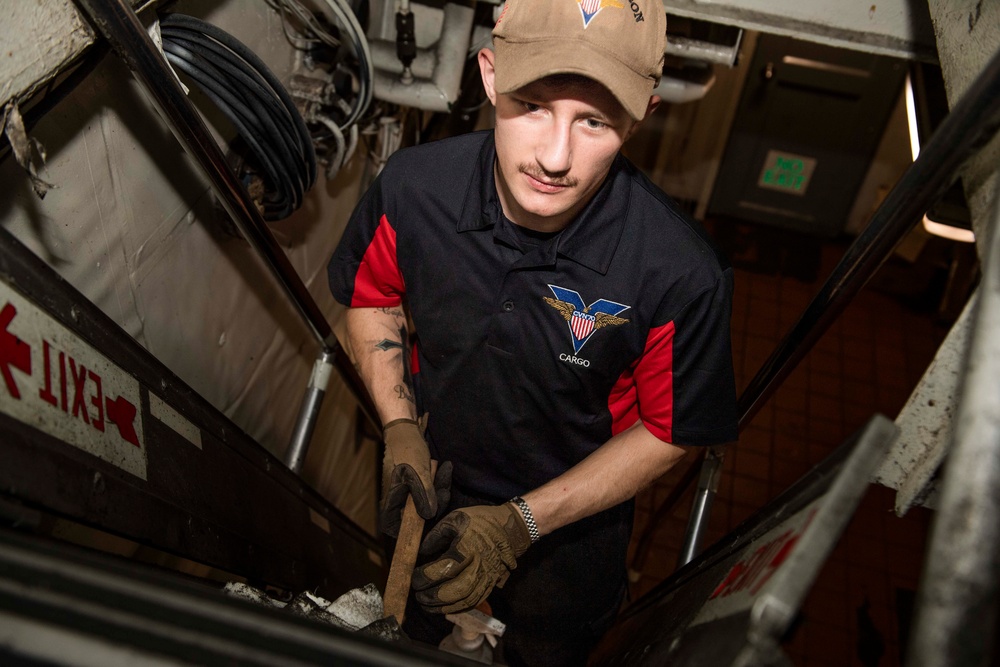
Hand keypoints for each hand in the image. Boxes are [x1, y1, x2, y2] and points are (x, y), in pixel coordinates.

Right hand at [380, 418, 450, 536]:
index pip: (393, 526)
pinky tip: (445, 468)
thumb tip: (429, 515)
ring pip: (426, 501)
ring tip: (444, 470)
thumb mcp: (417, 472)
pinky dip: (438, 481)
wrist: (406, 427)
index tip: (426, 526)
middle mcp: (398, 498)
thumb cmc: (407, 448)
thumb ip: (423, 494)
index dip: (408, 531)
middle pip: (417, 514)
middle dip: (435, 503)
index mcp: (391, 498)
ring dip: (439, 489)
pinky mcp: (416, 482)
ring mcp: (407, 490)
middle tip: (445, 490)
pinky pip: (429, 489)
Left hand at [412, 503, 530, 613]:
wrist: (510, 528)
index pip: (443, 568)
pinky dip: (457, 608)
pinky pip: (474, 601)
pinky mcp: (491, 584)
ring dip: (443, 607)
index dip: (425, 577)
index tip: (413, 577)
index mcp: (467, 547)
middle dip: (433, 596)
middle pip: (455, 590)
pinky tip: (444, 607)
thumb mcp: (455, 519)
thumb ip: (436, 536)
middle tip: (418, 596)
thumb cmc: (480, 521)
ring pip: (465, 600)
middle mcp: (478, 565)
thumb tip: (422, 552)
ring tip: (427, 605)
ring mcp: (487, 577)